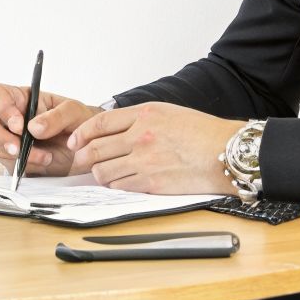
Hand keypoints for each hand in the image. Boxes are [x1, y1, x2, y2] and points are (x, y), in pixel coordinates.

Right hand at [0, 84, 103, 176]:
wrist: (89, 149)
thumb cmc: (79, 122)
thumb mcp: (74, 112)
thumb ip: (56, 116)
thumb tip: (33, 128)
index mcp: (20, 99)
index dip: (0, 108)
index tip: (19, 124)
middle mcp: (10, 118)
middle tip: (19, 147)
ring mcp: (9, 140)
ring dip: (14, 154)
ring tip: (44, 156)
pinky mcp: (13, 160)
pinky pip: (6, 164)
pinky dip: (23, 165)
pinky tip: (43, 161)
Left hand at [69, 102, 243, 193]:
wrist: (225, 153)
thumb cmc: (201, 133)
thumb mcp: (167, 113)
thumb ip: (138, 119)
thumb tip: (112, 129)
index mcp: (144, 114)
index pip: (99, 123)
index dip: (81, 133)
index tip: (75, 141)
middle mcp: (141, 135)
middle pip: (95, 148)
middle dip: (82, 156)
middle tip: (80, 160)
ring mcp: (145, 160)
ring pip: (103, 171)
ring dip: (99, 173)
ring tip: (103, 172)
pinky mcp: (152, 182)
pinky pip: (120, 186)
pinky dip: (115, 185)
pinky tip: (121, 182)